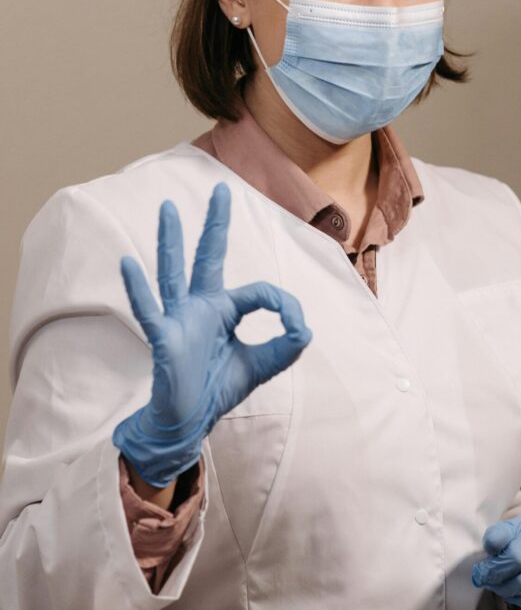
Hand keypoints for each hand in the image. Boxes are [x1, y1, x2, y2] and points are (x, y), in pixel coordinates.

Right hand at [112, 181, 312, 487]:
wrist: (190, 420)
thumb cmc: (217, 388)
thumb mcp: (261, 366)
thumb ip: (285, 348)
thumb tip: (305, 330)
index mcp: (224, 310)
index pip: (260, 291)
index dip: (285, 306)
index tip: (298, 328)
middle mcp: (200, 306)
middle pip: (209, 256)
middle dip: (216, 224)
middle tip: (221, 188)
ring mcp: (179, 319)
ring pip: (174, 272)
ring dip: (171, 240)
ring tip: (167, 208)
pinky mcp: (163, 338)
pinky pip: (148, 310)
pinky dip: (138, 288)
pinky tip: (127, 262)